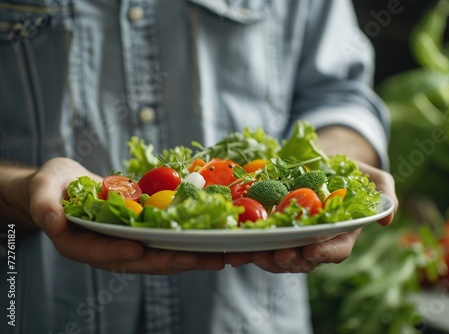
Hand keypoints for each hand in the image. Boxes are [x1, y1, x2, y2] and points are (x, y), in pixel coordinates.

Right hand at [28, 158, 224, 273]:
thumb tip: (51, 221)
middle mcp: (109, 251)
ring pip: (161, 255)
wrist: (67, 188)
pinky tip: (214, 239)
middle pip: (143, 260)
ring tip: (222, 255)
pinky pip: (167, 241)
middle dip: (175, 260)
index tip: (139, 248)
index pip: (102, 253)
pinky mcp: (143, 234)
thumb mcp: (42, 190)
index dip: (119, 252)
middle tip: (205, 258)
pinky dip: (189, 241)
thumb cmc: (52, 188)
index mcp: (82, 246)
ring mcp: (128, 244)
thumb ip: (45, 206)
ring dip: (192, 256)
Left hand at [224, 161, 397, 272]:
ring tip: (249, 253)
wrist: (321, 161)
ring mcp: (294, 237)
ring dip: (264, 258)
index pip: (336, 251)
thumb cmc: (350, 172)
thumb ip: (385, 193)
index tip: (310, 251)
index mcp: (341, 234)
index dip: (324, 254)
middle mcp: (317, 241)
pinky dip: (247, 247)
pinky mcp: (273, 229)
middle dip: (289, 260)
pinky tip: (233, 250)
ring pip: (279, 256)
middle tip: (276, 254)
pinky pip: (261, 243)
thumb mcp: (373, 178)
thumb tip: (389, 219)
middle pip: (303, 260)